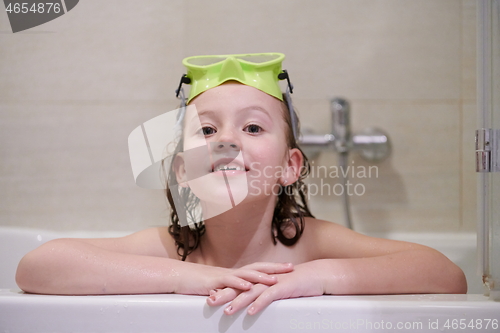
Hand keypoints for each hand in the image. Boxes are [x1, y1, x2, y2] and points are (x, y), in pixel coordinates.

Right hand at [176, 261, 293, 294]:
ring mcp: (224, 275)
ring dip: (261, 276)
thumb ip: (232, 291)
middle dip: (275, 267)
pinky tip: (249, 286)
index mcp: (235, 274)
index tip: (289, 267)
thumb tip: (243, 296)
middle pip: (257, 267)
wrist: (180, 276)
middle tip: (291, 267)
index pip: (258, 268)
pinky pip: (229, 281)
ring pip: (246, 274)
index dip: (274, 267)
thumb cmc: (198, 283)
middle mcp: (232, 272)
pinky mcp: (214, 280)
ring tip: (275, 279)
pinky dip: (239, 283)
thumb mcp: (220, 289)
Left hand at [207, 261, 325, 314]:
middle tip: (210, 300)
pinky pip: (269, 297)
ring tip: (226, 311)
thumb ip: (264, 293)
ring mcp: (273, 283)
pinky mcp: (284, 288)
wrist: (316, 275)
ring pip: (252, 293)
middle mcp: (264, 280)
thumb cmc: (297, 282)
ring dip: (238, 302)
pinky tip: (251, 312)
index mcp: (261, 280)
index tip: (211, 295)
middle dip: (225, 293)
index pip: (239, 285)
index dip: (225, 289)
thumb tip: (253, 301)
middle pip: (241, 287)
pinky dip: (259, 304)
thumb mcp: (277, 288)